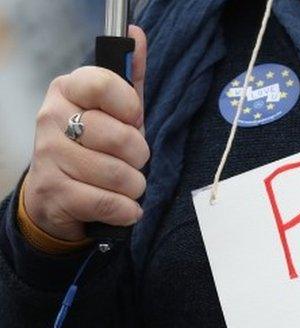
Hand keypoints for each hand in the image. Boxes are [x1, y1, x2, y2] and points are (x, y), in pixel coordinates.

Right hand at [22, 25, 147, 241]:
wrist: (56, 196)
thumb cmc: (93, 148)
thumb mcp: (114, 112)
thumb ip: (129, 77)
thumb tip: (137, 34)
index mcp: (67, 90)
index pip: (106, 84)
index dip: (131, 107)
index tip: (133, 119)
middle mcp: (50, 118)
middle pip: (122, 137)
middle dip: (140, 156)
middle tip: (132, 160)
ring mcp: (48, 155)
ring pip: (119, 174)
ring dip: (134, 186)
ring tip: (125, 184)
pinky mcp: (53, 192)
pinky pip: (109, 202)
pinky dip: (126, 210)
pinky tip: (124, 207)